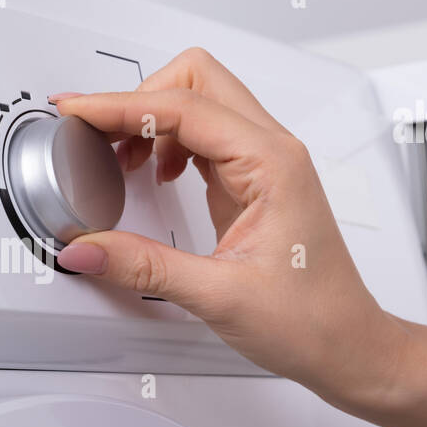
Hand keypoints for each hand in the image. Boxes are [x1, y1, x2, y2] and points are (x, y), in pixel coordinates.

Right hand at [52, 47, 409, 409]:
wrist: (349, 346)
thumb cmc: (313, 320)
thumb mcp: (218, 296)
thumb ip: (143, 267)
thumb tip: (86, 248)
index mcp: (272, 164)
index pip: (182, 107)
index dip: (121, 105)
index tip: (77, 111)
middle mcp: (271, 152)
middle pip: (194, 81)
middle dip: (138, 97)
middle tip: (93, 130)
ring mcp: (264, 163)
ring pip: (198, 104)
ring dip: (151, 119)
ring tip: (117, 158)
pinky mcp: (253, 182)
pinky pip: (203, 137)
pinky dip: (166, 143)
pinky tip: (153, 175)